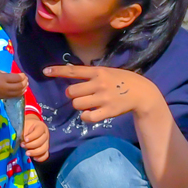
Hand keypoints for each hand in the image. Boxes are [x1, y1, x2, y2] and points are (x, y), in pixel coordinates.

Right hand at [0, 70, 27, 104]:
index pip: (18, 78)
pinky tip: (21, 90)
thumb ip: (6, 74)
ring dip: (24, 88)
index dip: (22, 76)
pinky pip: (14, 96)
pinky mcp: (3, 98)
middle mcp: (5, 88)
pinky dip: (20, 93)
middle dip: (25, 82)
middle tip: (26, 79)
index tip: (23, 74)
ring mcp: (5, 94)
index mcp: (3, 79)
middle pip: (20, 86)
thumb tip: (14, 77)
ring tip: (25, 84)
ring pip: (19, 92)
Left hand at [22, 113, 49, 161]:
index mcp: (41, 127)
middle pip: (41, 141)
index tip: (25, 139)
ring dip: (35, 152)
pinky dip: (40, 158)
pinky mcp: (45, 149)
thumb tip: (22, 141)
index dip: (32, 136)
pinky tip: (34, 158)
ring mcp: (46, 142)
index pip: (39, 131)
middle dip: (31, 145)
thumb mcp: (24, 126)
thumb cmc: (26, 126)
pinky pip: (46, 155)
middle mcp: (46, 134)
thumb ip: (24, 132)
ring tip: (27, 153)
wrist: (30, 127)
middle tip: (22, 145)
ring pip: (44, 149)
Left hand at [43, 65, 164, 124]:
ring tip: (90, 104)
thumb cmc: (122, 81)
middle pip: (71, 92)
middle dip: (73, 95)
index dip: (58, 71)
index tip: (45, 72)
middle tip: (82, 96)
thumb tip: (71, 78)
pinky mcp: (108, 111)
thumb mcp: (107, 72)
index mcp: (98, 72)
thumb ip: (91, 75)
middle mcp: (99, 83)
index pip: (73, 70)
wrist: (142, 93)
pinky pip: (87, 117)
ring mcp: (103, 98)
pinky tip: (93, 113)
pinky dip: (87, 117)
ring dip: (80, 106)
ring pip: (77, 105)